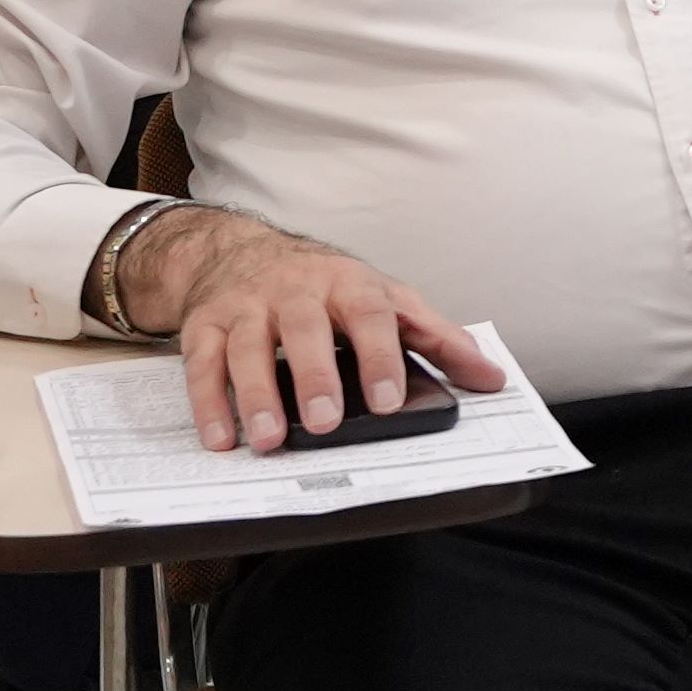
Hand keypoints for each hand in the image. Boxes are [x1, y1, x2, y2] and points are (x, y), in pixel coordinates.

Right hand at [122, 208, 504, 451]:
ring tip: (269, 439)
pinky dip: (209, 403)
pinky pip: (201, 364)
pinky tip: (222, 438)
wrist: (241, 251)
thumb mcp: (385, 299)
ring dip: (255, 396)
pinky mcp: (205, 325)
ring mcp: (246, 306)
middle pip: (304, 328)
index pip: (369, 314)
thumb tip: (490, 377)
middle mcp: (295, 290)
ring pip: (247, 347)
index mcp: (349, 283)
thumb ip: (436, 338)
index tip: (387, 400)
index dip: (380, 356)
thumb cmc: (327, 287)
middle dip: (313, 376)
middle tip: (325, 423)